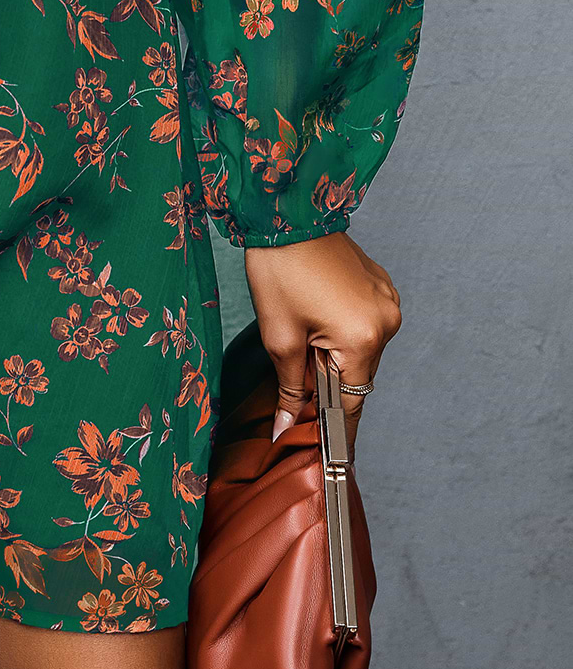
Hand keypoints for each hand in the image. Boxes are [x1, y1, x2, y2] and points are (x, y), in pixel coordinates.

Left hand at [245, 231, 400, 449]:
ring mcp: (388, 301)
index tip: (331, 453)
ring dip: (336, 351)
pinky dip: (344, 328)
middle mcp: (386, 321)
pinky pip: (366, 323)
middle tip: (297, 357)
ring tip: (304, 323)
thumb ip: (290, 389)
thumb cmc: (279, 271)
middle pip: (357, 375)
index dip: (337, 426)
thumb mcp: (279, 337)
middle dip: (328, 377)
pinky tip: (318, 308)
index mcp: (363, 338)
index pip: (352, 401)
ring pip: (362, 349)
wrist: (286, 215)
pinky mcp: (382, 286)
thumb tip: (287, 428)